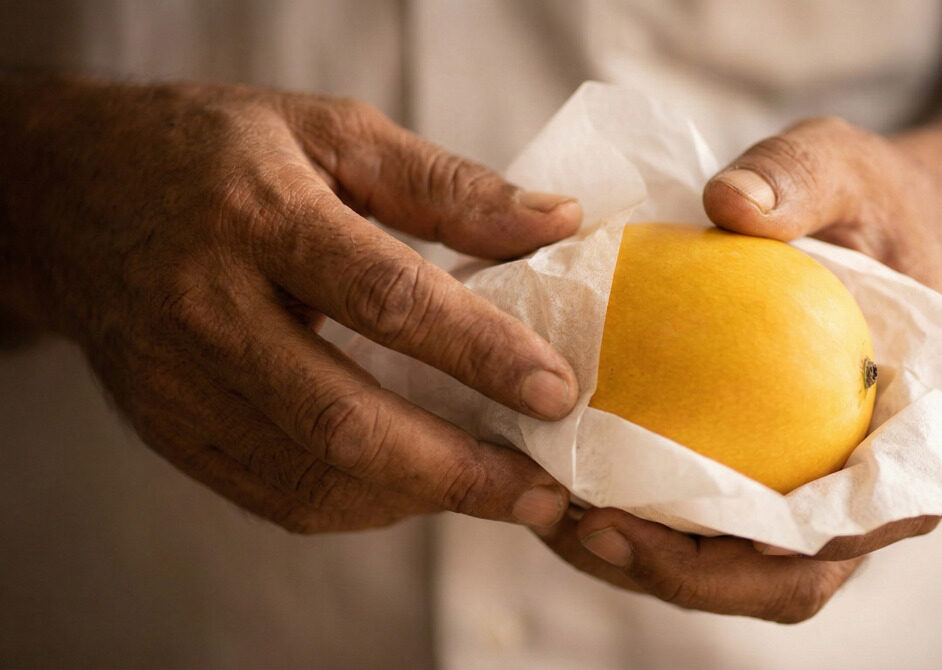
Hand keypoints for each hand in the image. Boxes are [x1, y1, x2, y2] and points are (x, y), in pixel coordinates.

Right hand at [0, 78, 581, 531]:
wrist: (73, 194)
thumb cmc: (218, 152)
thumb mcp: (333, 133)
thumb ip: (446, 185)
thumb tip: (556, 222)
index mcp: (258, 214)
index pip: (385, 298)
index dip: (480, 352)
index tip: (558, 391)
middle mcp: (208, 307)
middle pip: (344, 419)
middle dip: (457, 470)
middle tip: (543, 492)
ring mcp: (178, 381)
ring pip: (309, 475)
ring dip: (417, 498)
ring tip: (498, 494)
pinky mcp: (167, 429)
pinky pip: (274, 494)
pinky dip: (360, 504)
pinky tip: (416, 487)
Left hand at [537, 117, 941, 621]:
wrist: (875, 232)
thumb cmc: (871, 208)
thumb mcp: (845, 170)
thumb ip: (801, 180)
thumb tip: (733, 204)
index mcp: (909, 450)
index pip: (843, 531)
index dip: (766, 554)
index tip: (677, 525)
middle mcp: (856, 498)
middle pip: (773, 580)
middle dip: (678, 571)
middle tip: (584, 525)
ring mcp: (802, 499)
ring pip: (724, 569)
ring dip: (637, 558)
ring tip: (551, 512)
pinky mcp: (753, 482)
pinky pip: (691, 523)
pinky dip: (630, 518)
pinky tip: (559, 480)